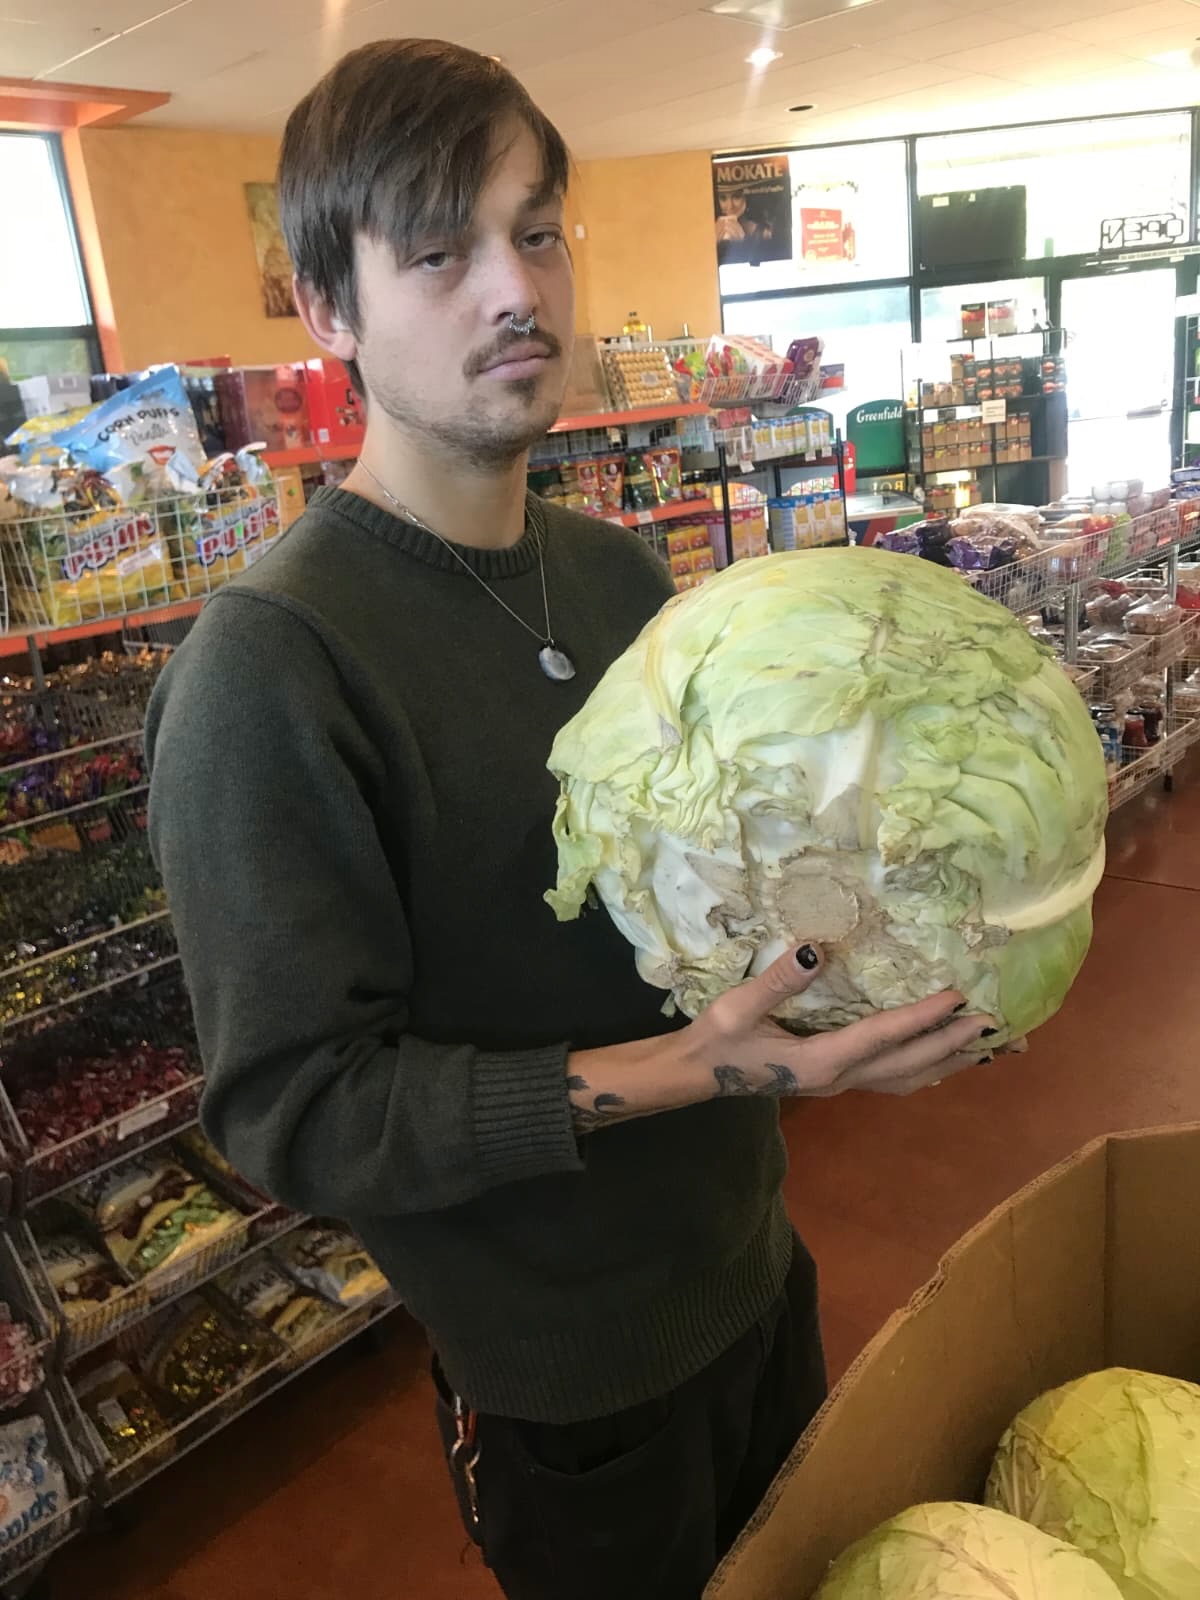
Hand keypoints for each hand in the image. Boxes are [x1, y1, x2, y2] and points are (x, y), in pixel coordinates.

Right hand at [679, 943, 996, 1100]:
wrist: (697, 1075)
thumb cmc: (717, 1040)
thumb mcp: (737, 1007)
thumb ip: (776, 981)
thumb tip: (814, 947)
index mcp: (819, 1061)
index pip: (883, 1036)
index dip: (922, 1016)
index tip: (958, 997)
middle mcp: (840, 1078)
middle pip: (910, 1063)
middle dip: (953, 1042)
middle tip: (995, 1022)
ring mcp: (840, 1084)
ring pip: (909, 1078)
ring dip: (949, 1061)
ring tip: (988, 1047)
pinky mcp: (837, 1080)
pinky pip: (895, 1079)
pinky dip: (928, 1068)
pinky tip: (944, 1059)